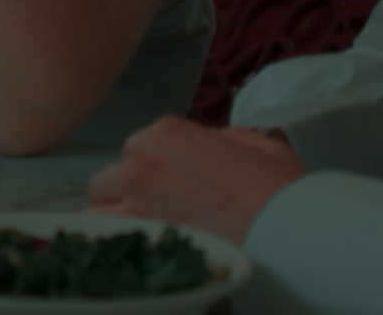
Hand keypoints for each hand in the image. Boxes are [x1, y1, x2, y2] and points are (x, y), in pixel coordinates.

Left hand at [86, 118, 306, 243]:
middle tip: (153, 210)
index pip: (139, 146)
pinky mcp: (136, 235)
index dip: (154, 166)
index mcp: (167, 132)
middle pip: (113, 175)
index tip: (170, 184)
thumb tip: (217, 143)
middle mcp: (141, 160)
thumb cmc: (277, 187)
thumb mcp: (258, 145)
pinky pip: (101, 235)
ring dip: (114, 215)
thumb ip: (227, 138)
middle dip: (127, 190)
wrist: (283, 228)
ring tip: (139, 233)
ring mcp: (134, 199)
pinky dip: (109, 241)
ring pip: (98, 204)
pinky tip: (130, 249)